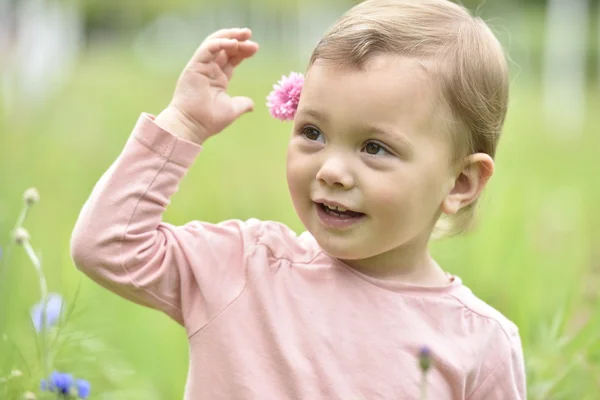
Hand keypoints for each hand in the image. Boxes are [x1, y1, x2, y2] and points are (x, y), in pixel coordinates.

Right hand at [155, 28, 258, 144]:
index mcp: (219, 78)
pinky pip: (207, 48)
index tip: (256, 48)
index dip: (243, 51)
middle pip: (225, 48)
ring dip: (230, 36)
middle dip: (238, 39)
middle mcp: (210, 70)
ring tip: (245, 33)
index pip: (232, 58)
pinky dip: (220, 43)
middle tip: (250, 35)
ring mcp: (201, 66)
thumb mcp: (233, 109)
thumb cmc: (210, 120)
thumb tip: (252, 105)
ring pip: (215, 44)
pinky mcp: (194, 66)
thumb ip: (243, 104)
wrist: (193, 126)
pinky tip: (233, 43)